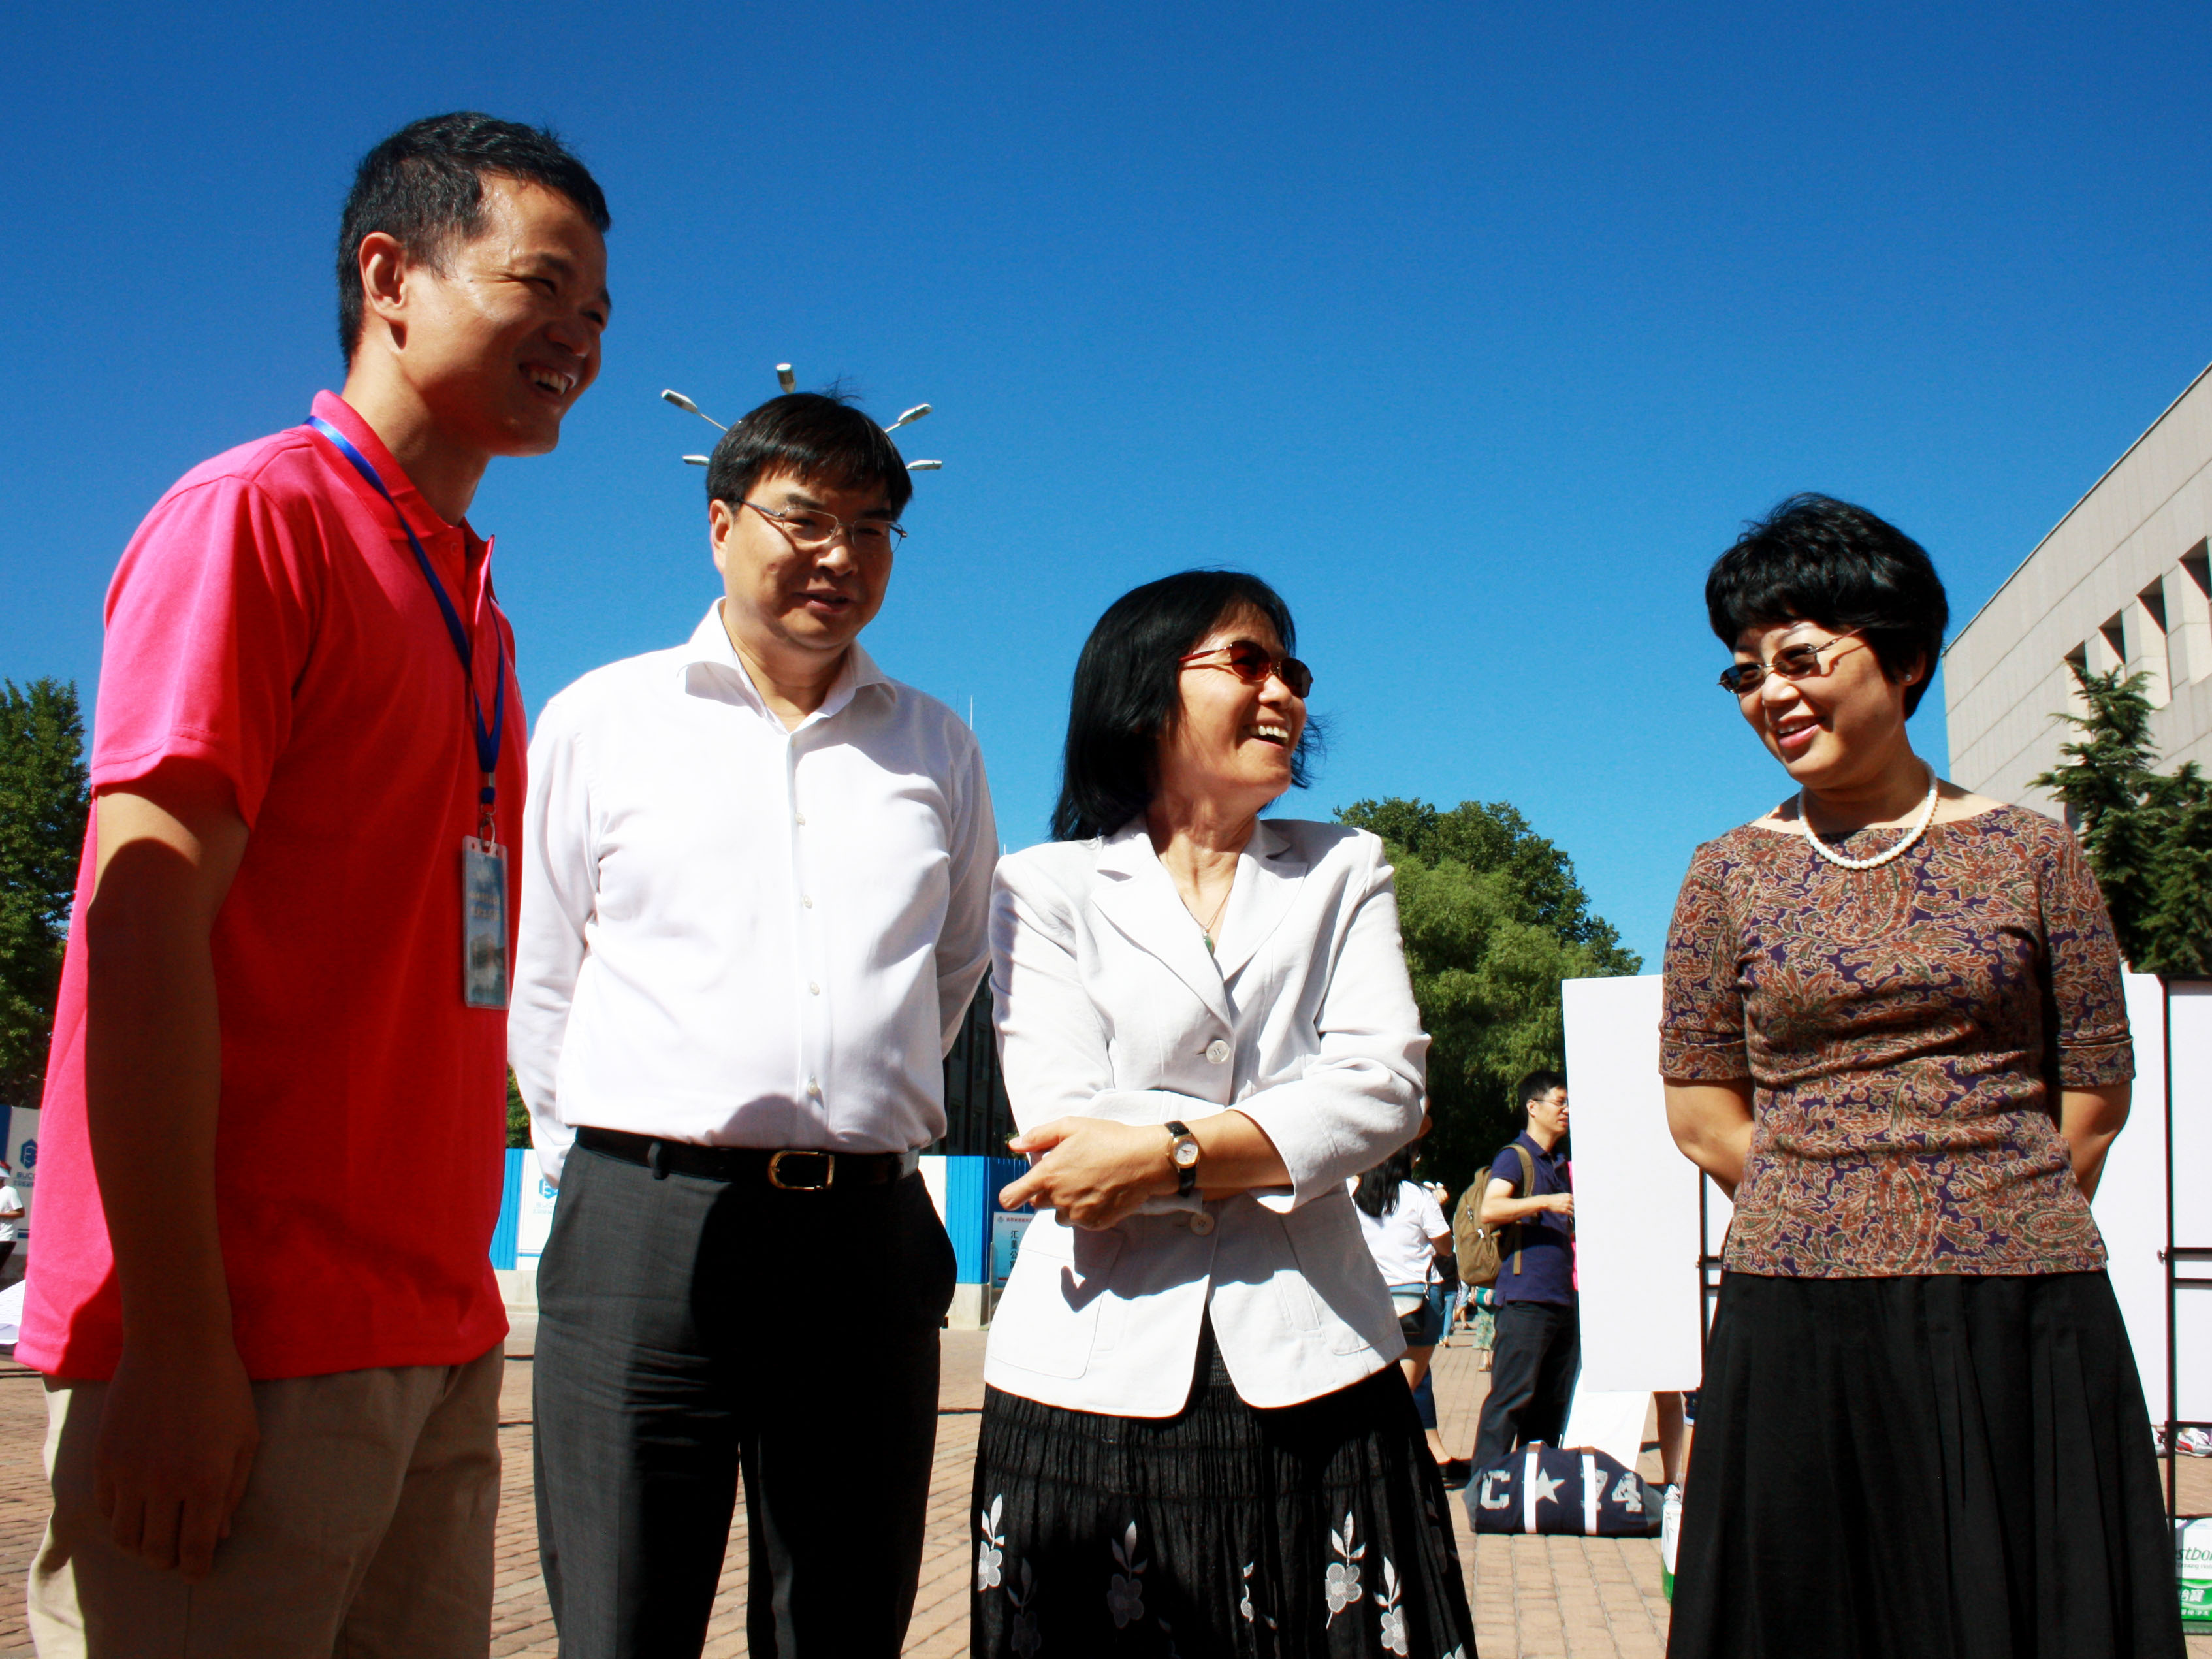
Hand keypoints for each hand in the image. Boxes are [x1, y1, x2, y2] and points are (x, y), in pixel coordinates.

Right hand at [95, 1335, 259, 1579]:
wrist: (176, 1346)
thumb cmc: (223, 1389)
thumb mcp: (246, 1438)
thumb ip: (234, 1489)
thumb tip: (221, 1534)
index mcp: (206, 1481)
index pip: (196, 1548)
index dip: (196, 1569)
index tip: (197, 1573)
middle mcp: (165, 1484)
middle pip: (157, 1550)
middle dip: (169, 1562)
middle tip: (177, 1558)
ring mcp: (131, 1473)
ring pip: (126, 1538)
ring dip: (141, 1547)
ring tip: (155, 1539)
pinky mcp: (105, 1460)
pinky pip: (107, 1509)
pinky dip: (121, 1520)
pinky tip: (136, 1512)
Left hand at [997, 1118, 1178, 1228]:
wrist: (1144, 1160)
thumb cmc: (1108, 1139)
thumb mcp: (1071, 1126)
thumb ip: (1038, 1137)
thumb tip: (1014, 1145)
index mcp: (1047, 1175)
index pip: (1011, 1197)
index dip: (1010, 1195)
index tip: (1015, 1193)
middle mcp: (1058, 1198)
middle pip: (1037, 1203)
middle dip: (1047, 1190)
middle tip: (1068, 1174)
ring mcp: (1077, 1214)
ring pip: (1059, 1214)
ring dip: (1065, 1203)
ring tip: (1086, 1183)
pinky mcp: (1094, 1223)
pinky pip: (1080, 1221)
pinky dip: (1085, 1210)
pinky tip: (1099, 1192)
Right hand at [1548, 1192, 1574, 1217]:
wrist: (1546, 1201)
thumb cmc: (1552, 1199)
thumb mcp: (1560, 1195)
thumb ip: (1566, 1197)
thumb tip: (1571, 1200)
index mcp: (1567, 1195)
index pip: (1575, 1199)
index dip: (1574, 1202)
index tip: (1574, 1205)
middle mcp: (1568, 1199)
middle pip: (1574, 1204)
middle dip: (1573, 1207)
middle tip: (1571, 1209)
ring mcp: (1567, 1205)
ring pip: (1573, 1209)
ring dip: (1572, 1211)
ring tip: (1570, 1213)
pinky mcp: (1565, 1210)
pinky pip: (1571, 1213)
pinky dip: (1571, 1215)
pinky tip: (1570, 1216)